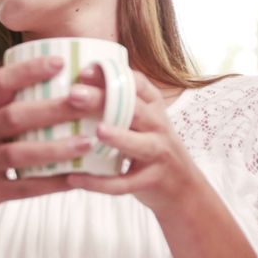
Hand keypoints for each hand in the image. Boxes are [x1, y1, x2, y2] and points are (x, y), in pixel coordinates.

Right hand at [0, 56, 105, 222]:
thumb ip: (11, 104)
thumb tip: (63, 82)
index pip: (2, 82)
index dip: (30, 70)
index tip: (61, 62)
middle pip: (14, 116)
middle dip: (51, 108)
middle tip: (85, 100)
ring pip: (18, 153)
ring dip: (54, 148)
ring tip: (87, 142)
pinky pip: (21, 188)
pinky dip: (49, 183)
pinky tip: (74, 179)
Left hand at [65, 70, 205, 217]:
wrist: (183, 186)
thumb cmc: (151, 146)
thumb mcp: (143, 121)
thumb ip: (119, 105)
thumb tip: (74, 86)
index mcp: (153, 107)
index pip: (137, 84)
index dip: (112, 75)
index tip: (84, 71)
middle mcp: (158, 126)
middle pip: (133, 109)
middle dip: (104, 100)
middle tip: (74, 94)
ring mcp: (158, 154)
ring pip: (139, 145)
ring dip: (118, 137)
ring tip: (97, 131)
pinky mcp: (152, 181)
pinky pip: (125, 183)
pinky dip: (99, 182)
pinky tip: (75, 178)